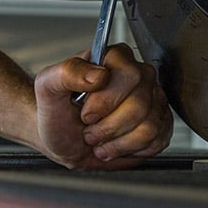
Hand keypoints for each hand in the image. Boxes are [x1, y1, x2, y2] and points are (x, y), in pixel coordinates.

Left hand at [34, 44, 172, 168]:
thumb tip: (98, 75)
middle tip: (89, 127)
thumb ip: (67, 72)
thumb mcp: (48, 87)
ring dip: (115, 141)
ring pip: (149, 127)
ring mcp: (153, 100)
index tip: (85, 113)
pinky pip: (156, 141)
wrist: (62, 139)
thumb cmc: (56, 111)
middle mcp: (139, 75)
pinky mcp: (160, 124)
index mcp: (115, 58)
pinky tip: (113, 144)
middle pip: (139, 105)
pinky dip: (127, 150)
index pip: (128, 75)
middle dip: (107, 126)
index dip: (105, 101)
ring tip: (98, 137)